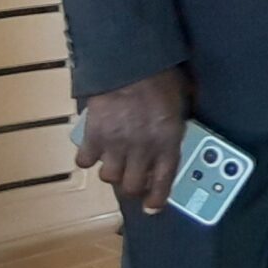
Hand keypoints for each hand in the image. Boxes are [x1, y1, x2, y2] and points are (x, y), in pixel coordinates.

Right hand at [76, 68, 187, 212]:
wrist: (129, 59)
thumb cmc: (161, 75)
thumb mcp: (182, 99)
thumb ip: (177, 121)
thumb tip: (176, 131)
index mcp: (168, 140)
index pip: (163, 181)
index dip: (156, 199)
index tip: (152, 207)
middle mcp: (142, 149)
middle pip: (131, 186)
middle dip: (133, 187)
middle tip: (133, 179)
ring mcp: (115, 144)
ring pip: (109, 177)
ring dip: (112, 171)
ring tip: (115, 161)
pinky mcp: (92, 135)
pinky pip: (84, 160)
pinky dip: (87, 157)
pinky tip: (94, 148)